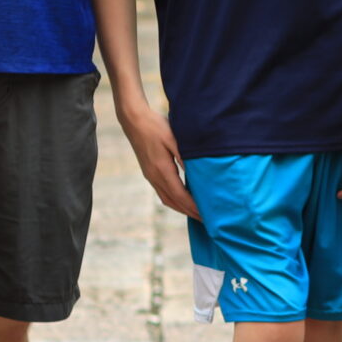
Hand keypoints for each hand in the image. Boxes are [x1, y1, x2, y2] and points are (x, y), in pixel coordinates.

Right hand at [119, 102, 199, 217]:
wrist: (134, 120)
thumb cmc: (156, 126)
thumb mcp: (173, 138)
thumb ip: (184, 156)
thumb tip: (196, 173)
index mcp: (162, 170)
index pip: (180, 196)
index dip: (194, 207)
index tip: (207, 214)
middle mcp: (154, 177)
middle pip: (174, 202)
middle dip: (190, 212)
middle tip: (207, 220)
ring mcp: (150, 176)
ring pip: (167, 199)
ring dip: (182, 209)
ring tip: (197, 214)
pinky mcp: (149, 173)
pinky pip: (162, 193)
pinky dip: (174, 201)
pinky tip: (183, 199)